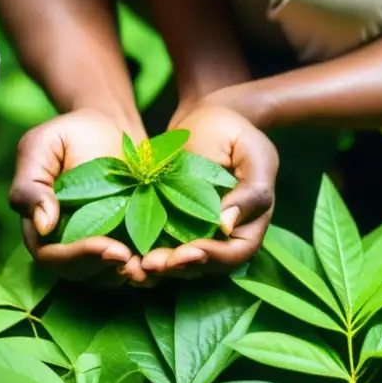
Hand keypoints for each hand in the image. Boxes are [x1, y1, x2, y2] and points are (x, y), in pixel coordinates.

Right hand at [10, 109, 147, 282]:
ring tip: (147, 266)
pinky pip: (131, 266)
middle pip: (79, 273)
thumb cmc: (70, 132)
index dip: (77, 257)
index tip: (107, 248)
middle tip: (128, 258)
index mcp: (40, 227)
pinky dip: (144, 268)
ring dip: (126, 275)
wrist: (110, 124)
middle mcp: (66, 243)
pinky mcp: (124, 242)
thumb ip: (31, 184)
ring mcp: (96, 246)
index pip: (52, 256)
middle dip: (104, 269)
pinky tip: (160, 261)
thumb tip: (42, 225)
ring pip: (106, 276)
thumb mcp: (41, 146)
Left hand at [141, 103, 278, 277]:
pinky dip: (147, 253)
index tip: (188, 251)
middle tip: (153, 264)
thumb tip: (226, 227)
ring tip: (139, 264)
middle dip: (179, 267)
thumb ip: (251, 191)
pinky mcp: (170, 223)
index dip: (213, 257)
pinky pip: (161, 246)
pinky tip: (129, 255)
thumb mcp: (252, 153)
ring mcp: (196, 231)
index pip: (236, 253)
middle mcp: (223, 235)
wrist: (203, 115)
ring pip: (181, 262)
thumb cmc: (234, 131)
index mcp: (250, 222)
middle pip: (205, 265)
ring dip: (160, 267)